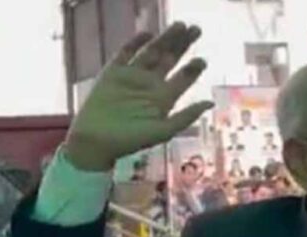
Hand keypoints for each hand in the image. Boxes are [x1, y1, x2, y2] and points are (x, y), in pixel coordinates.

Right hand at [65, 22, 212, 170]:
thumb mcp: (162, 131)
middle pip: (170, 60)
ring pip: (152, 52)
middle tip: (196, 29)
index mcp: (164, 99)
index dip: (193, 69)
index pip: (183, 79)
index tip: (202, 60)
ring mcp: (132, 77)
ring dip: (166, 39)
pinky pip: (126, 53)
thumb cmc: (130, 141)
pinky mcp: (113, 72)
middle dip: (183, 45)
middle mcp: (150, 85)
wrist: (95, 141)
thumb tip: (211, 102)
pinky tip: (148, 34)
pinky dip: (136, 43)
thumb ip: (186, 116)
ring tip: (180, 26)